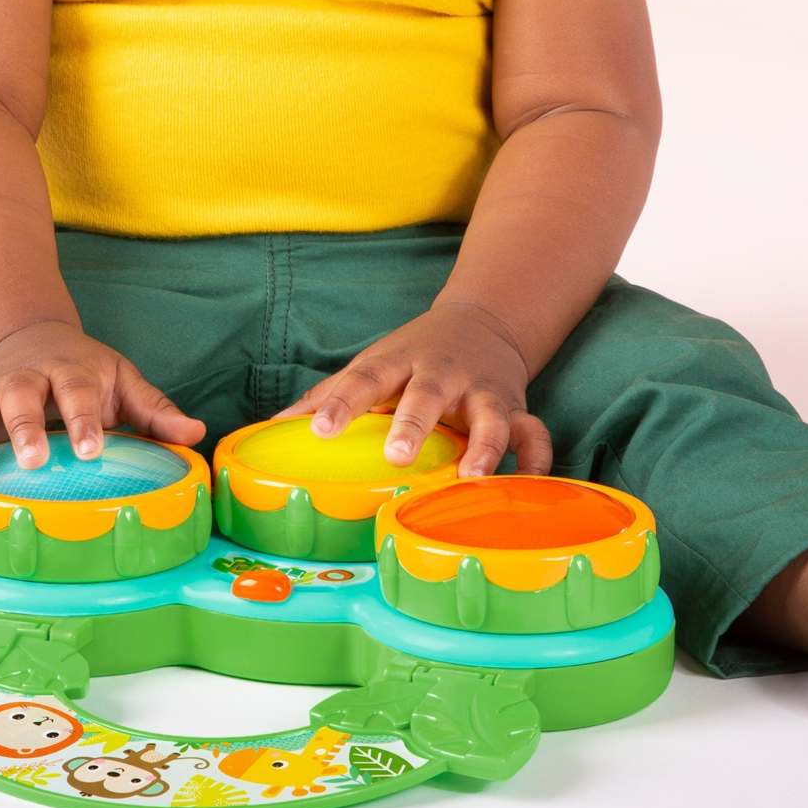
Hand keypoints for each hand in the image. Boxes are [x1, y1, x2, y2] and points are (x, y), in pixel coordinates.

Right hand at [0, 320, 203, 516]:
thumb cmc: (84, 371)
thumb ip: (155, 409)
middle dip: (23, 425)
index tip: (92, 448)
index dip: (82, 417)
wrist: (30, 335)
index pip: (75, 387)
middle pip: (18, 393)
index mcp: (67, 368)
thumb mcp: (121, 379)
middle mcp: (22, 378)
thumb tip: (196, 434)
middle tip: (32, 459)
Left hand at [273, 300, 554, 477]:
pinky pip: (533, 433)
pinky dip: (536, 459)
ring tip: (472, 476)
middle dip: (413, 422)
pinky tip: (530, 485)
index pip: (363, 378)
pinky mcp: (515, 408)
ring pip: (489, 415)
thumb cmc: (414, 356)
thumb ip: (328, 395)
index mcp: (398, 363)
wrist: (484, 322)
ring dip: (484, 445)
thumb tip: (270, 429)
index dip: (340, 403)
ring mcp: (482, 391)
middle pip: (427, 393)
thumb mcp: (373, 364)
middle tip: (397, 454)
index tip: (317, 430)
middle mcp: (441, 374)